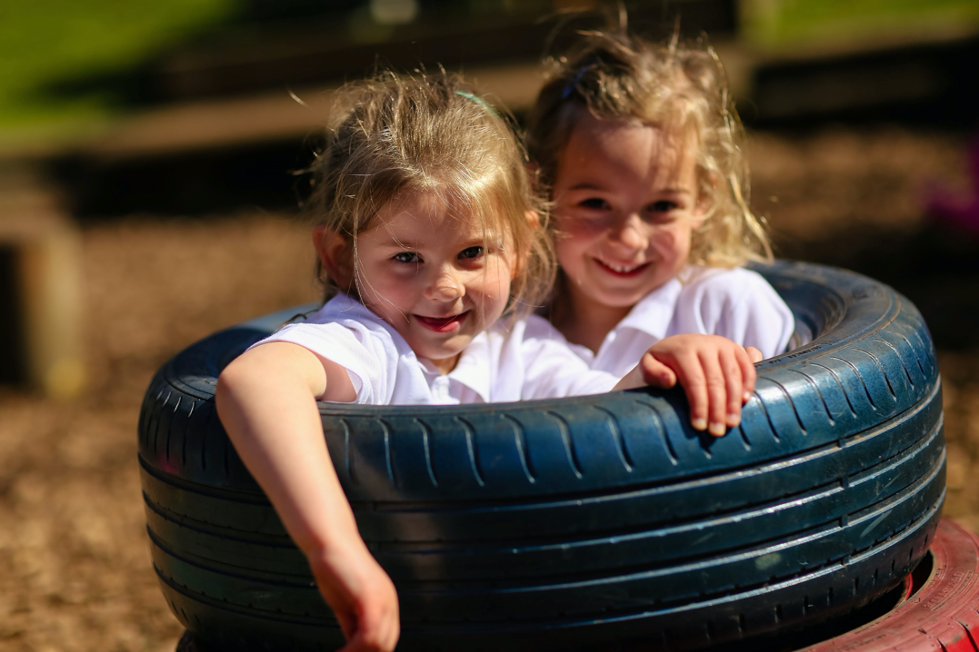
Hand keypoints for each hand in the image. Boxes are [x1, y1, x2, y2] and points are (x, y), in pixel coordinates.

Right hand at [307, 540, 399, 651]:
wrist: (330, 541)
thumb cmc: (334, 568)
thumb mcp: (345, 603)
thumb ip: (353, 623)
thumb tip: (353, 645)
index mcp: (386, 603)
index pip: (387, 639)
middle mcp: (389, 602)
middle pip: (386, 644)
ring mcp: (383, 599)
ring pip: (379, 643)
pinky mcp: (371, 597)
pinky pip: (369, 634)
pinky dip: (353, 649)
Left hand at [635, 334, 757, 436]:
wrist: (674, 347)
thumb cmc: (660, 364)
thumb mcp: (648, 366)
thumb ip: (652, 372)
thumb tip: (669, 380)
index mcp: (683, 349)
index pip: (694, 381)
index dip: (699, 405)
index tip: (699, 426)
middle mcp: (705, 344)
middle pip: (716, 380)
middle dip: (717, 409)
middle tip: (717, 432)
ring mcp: (723, 345)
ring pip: (733, 374)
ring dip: (734, 401)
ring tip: (732, 423)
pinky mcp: (735, 348)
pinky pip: (747, 365)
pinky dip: (748, 383)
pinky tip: (744, 401)